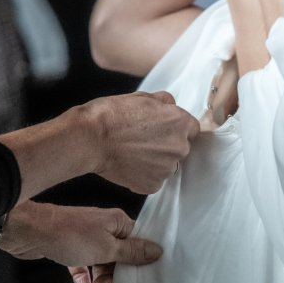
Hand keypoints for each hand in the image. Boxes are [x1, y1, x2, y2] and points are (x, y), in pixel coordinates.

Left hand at [0, 201, 162, 269]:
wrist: (32, 232)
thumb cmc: (71, 235)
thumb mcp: (107, 247)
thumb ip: (132, 252)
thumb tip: (156, 250)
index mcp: (117, 222)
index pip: (137, 242)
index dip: (140, 260)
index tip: (141, 278)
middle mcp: (104, 228)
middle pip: (119, 256)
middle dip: (114, 276)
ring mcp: (87, 238)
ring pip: (100, 263)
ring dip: (98, 281)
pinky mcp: (71, 247)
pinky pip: (83, 266)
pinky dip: (84, 279)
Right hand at [82, 90, 199, 193]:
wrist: (92, 138)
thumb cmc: (113, 115)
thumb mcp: (144, 97)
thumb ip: (165, 102)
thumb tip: (171, 106)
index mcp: (180, 123)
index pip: (192, 128)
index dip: (176, 128)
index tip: (163, 130)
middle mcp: (179, 147)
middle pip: (181, 148)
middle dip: (167, 144)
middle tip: (143, 140)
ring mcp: (167, 169)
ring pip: (167, 165)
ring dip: (156, 161)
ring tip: (133, 152)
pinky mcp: (153, 185)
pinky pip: (154, 180)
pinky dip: (144, 175)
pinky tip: (129, 164)